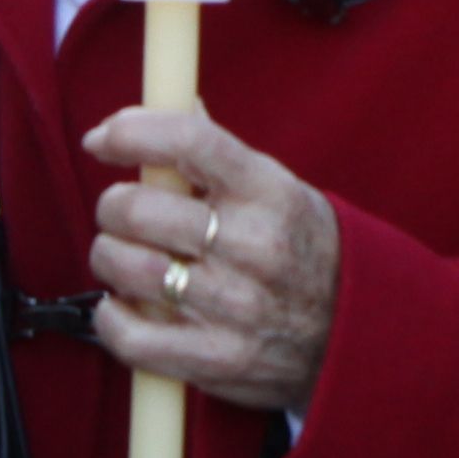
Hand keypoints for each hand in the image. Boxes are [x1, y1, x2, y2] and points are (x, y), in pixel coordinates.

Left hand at [80, 104, 340, 419]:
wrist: (357, 334)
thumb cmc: (303, 249)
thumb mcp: (279, 188)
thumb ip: (219, 151)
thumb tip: (174, 97)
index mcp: (268, 191)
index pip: (188, 141)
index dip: (130, 132)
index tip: (101, 139)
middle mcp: (253, 246)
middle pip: (138, 208)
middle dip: (113, 205)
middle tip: (122, 213)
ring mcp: (235, 307)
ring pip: (126, 266)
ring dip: (109, 256)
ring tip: (124, 257)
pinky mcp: (217, 360)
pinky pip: (131, 337)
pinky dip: (110, 318)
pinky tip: (120, 306)